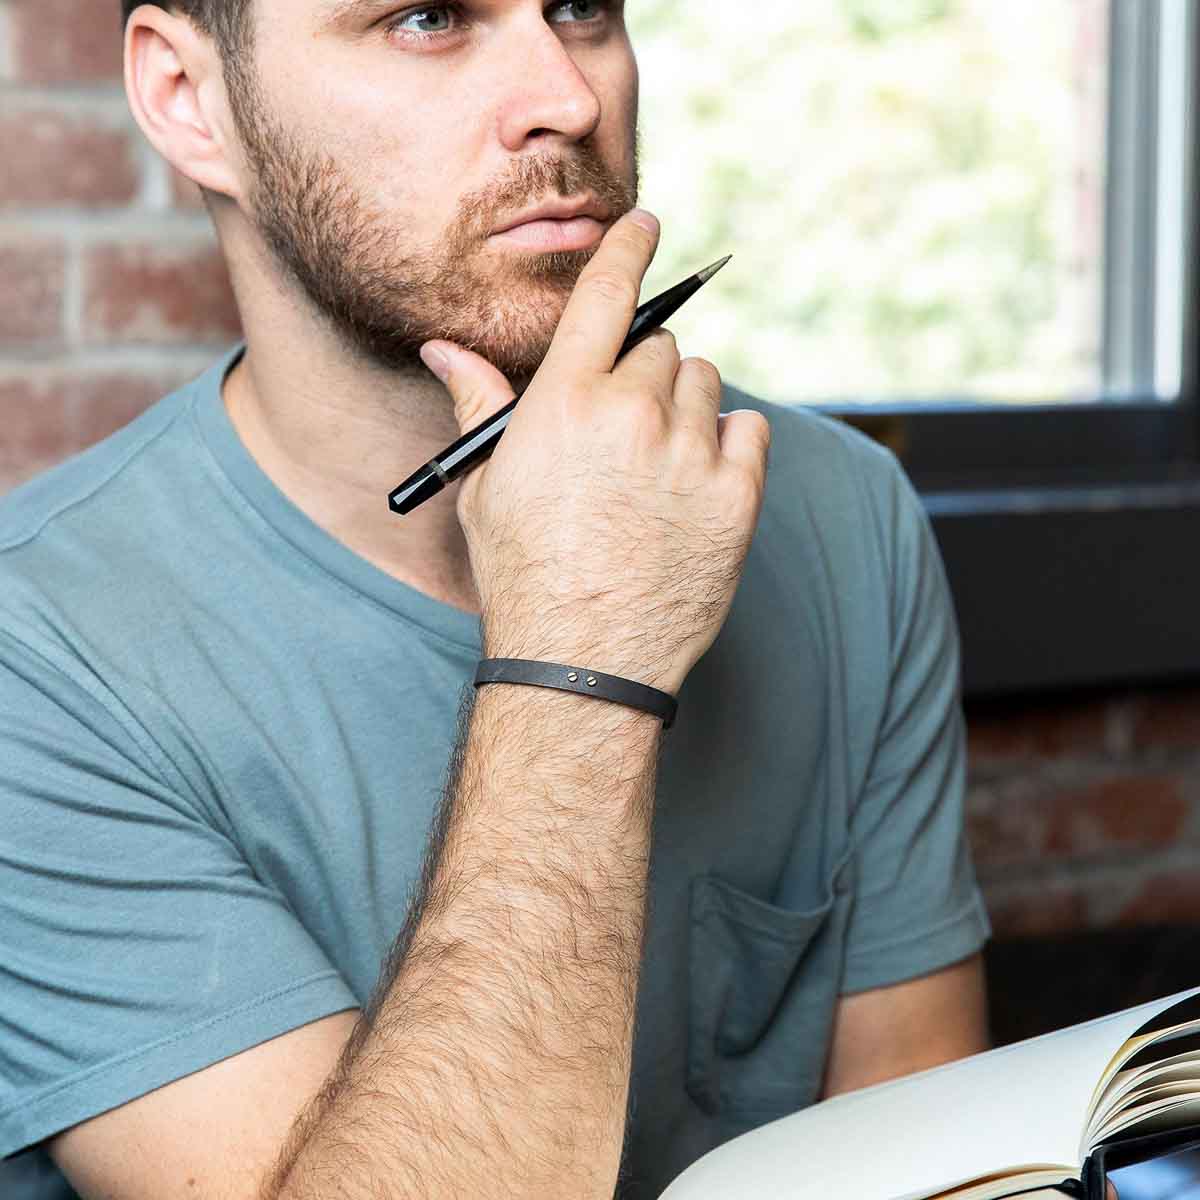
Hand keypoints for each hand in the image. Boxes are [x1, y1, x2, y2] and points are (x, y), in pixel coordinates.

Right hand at [422, 210, 771, 694]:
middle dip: (644, 371)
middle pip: (661, 344)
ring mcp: (690, 454)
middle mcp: (631, 412)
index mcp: (565, 400)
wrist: (581, 660)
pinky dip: (728, 444)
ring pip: (705, 383)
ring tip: (656, 464)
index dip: (630, 247)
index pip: (607, 292)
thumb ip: (479, 405)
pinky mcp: (737, 497)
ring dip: (685, 406)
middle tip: (627, 423)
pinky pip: (748, 430)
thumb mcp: (487, 486)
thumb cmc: (522, 574)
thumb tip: (442, 348)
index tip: (647, 224)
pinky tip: (695, 483)